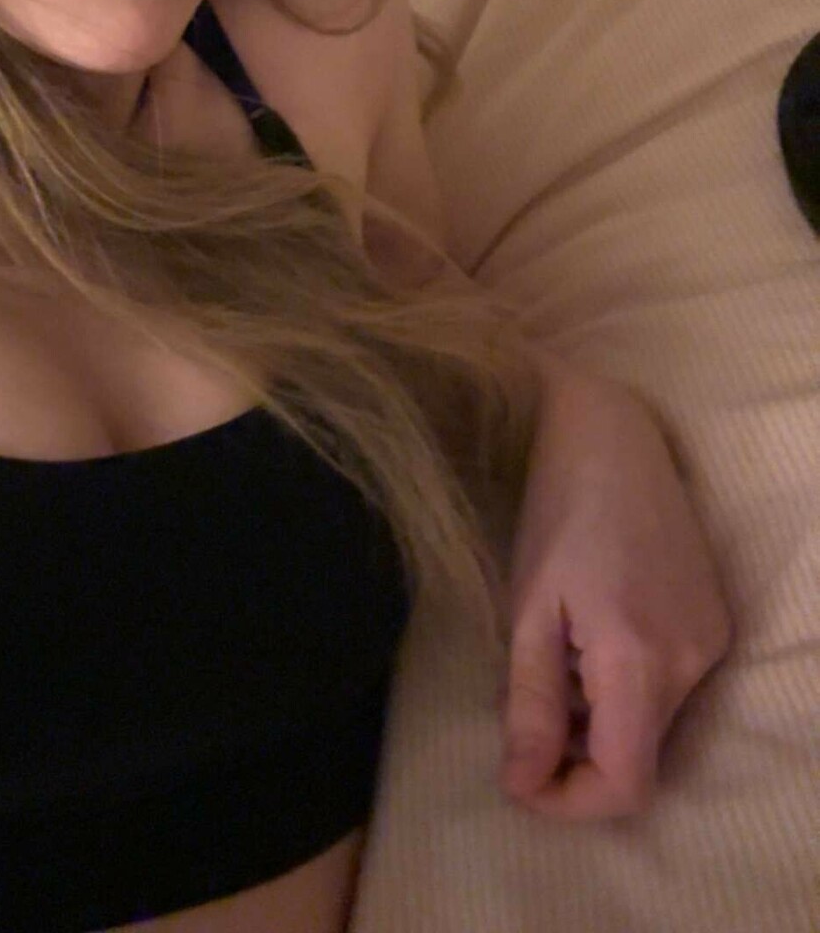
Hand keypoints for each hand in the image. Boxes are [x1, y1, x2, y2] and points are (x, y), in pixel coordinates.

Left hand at [498, 358, 732, 820]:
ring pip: (654, 724)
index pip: (627, 785)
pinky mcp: (716, 622)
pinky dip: (625, 685)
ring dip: (601, 717)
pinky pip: (670, 686)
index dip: (571, 802)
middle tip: (526, 710)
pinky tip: (591, 633)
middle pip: (640, 757)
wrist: (612, 435)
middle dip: (578, 756)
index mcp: (640, 659)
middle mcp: (692, 660)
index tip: (521, 778)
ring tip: (557, 655)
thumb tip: (523, 786)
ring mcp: (712, 640)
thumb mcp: (528, 609)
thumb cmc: (556, 510)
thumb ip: (531, 704)